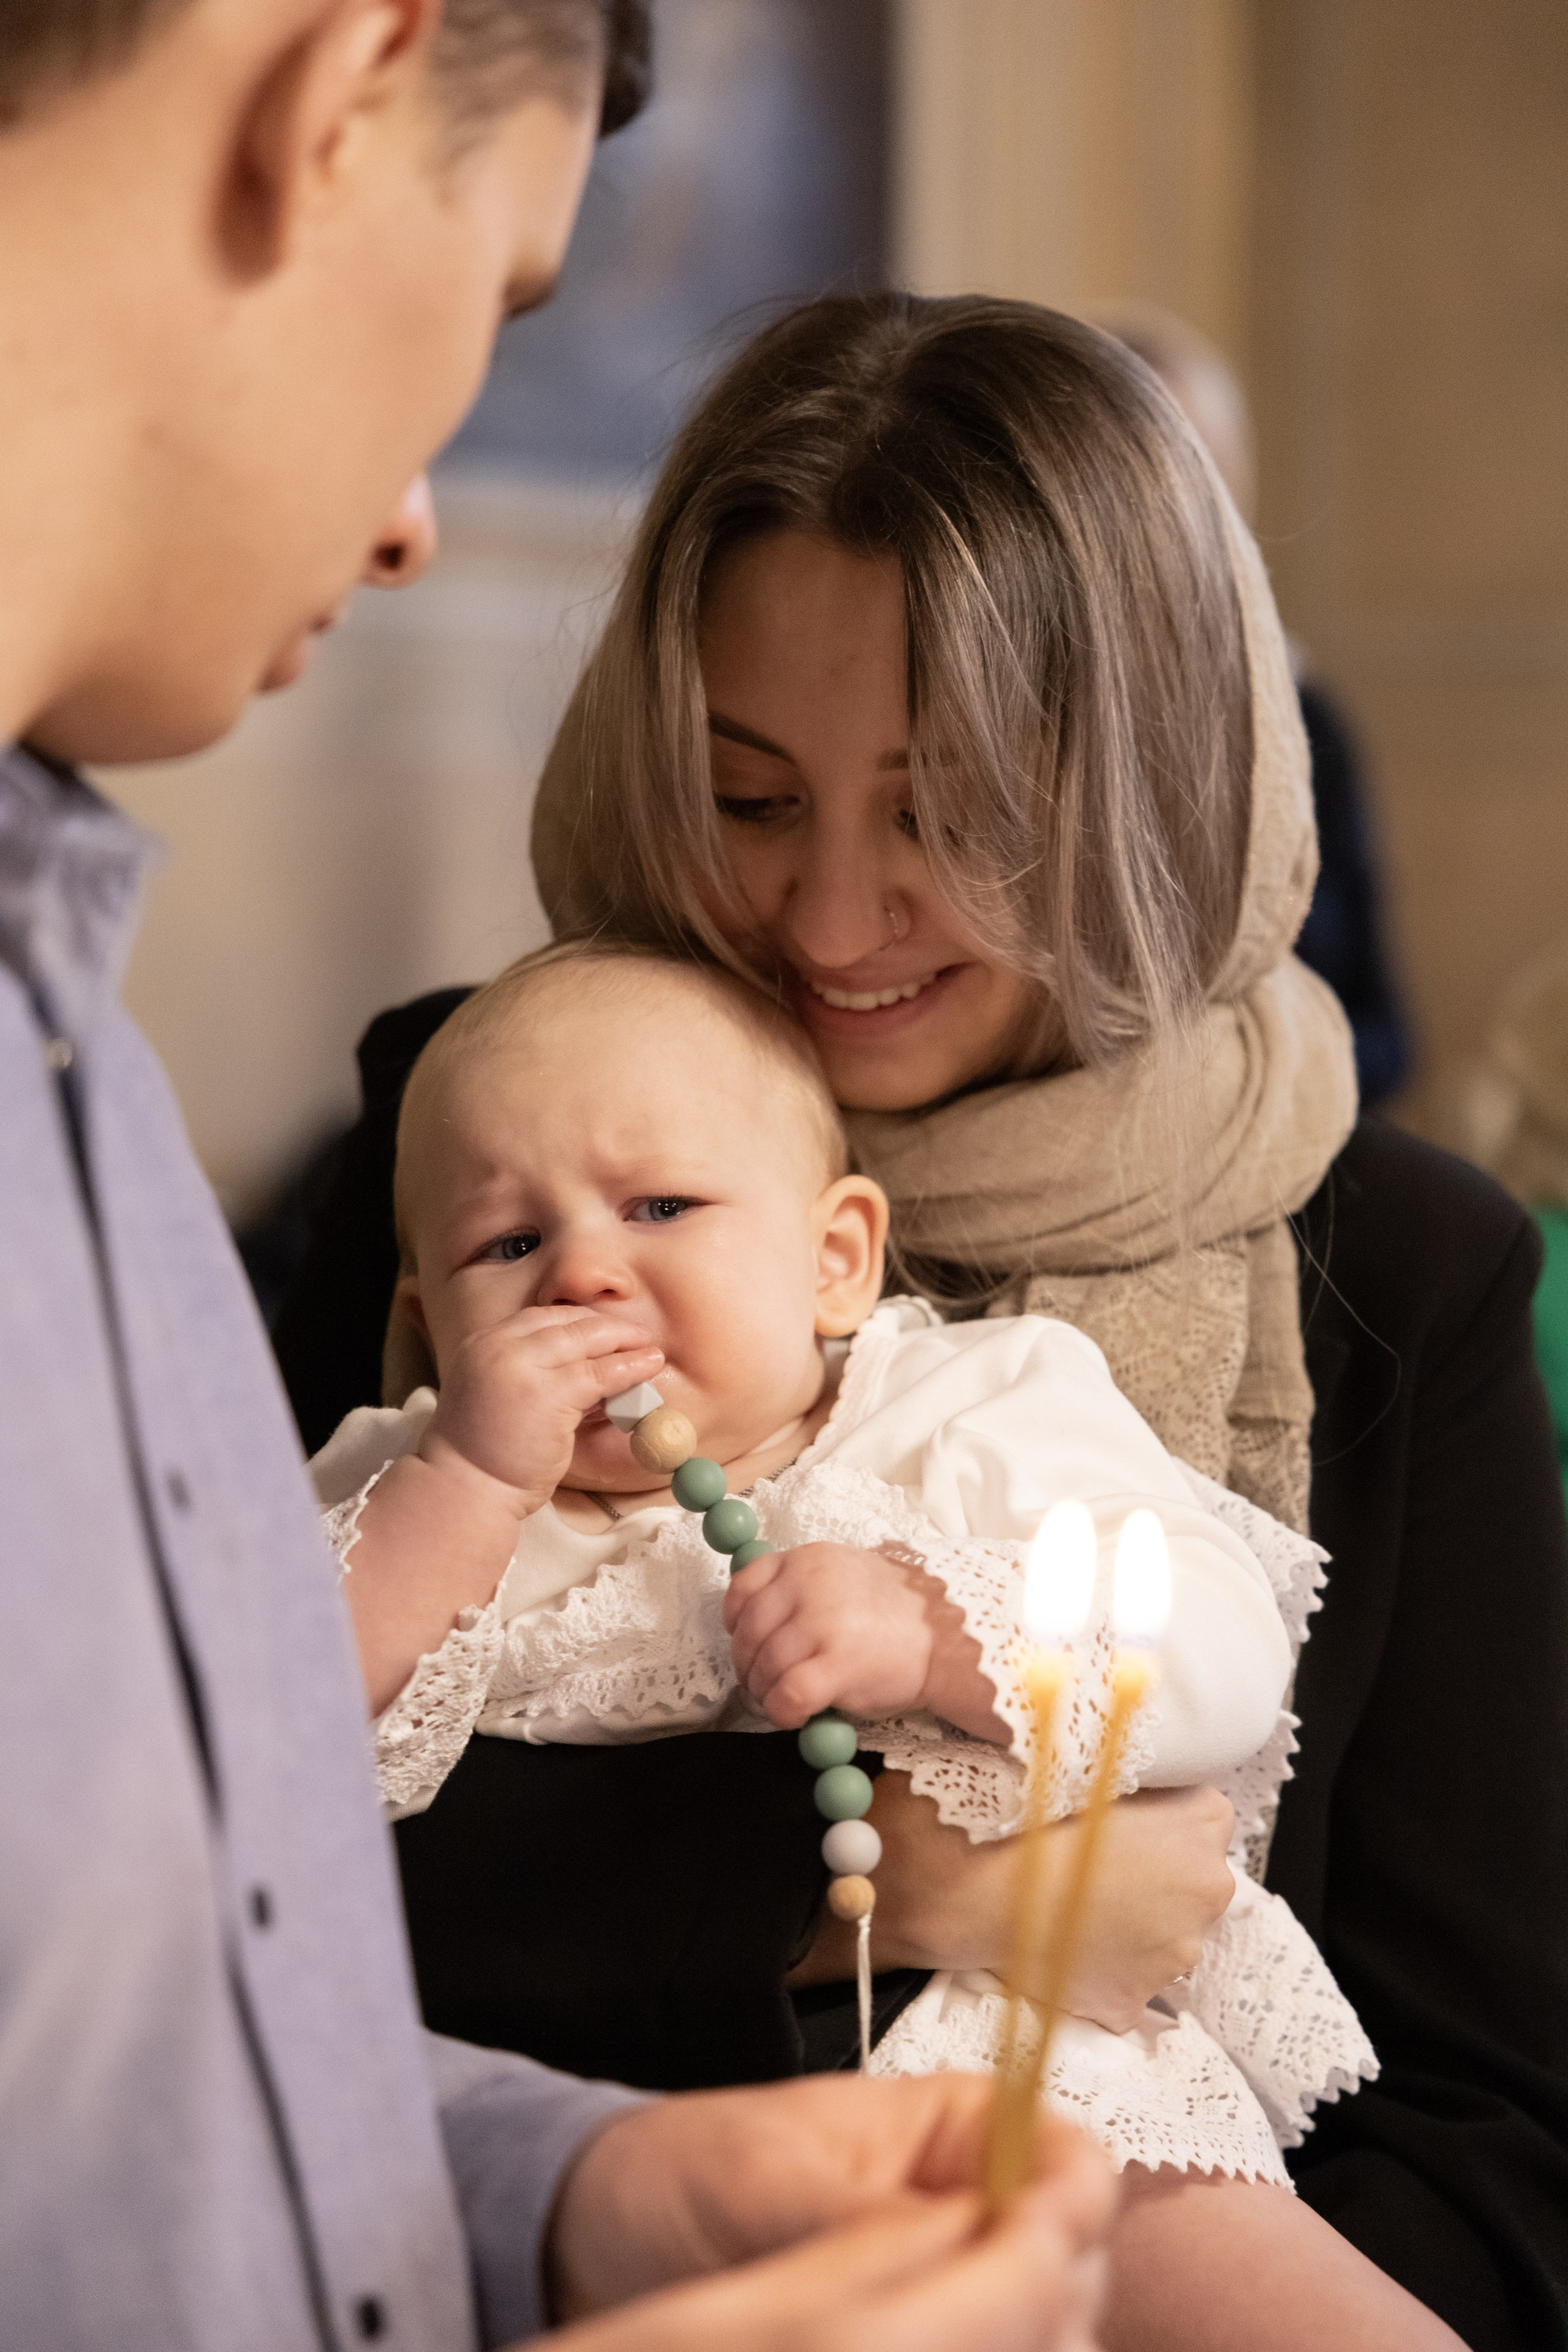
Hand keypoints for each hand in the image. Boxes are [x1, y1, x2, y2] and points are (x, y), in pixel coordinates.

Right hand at [420, 1302, 661, 1516]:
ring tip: (649, 1350)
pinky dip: (628, 1368)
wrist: (464, 1489)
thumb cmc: (483, 1456)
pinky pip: (600, 1374)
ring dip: (625, 1343)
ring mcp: (523, 1366)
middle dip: (607, 1327)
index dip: (577, 1322)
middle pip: (565, 1323)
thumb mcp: (499, 1399)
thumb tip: (590, 1371)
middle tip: (637, 1334)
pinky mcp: (549, 1393)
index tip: (604, 1329)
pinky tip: (647, 1368)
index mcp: (483, 1343)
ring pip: (586, 1342)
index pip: (539, 1319)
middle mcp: (499, 1346)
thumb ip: (534, 1377)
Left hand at [543, 2074, 1113, 2349]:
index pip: (1074, 2171)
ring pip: (1039, 2331)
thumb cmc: (674, 2173)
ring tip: (904, 2340)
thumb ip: (880, 2216)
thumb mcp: (767, 2186)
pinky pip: (976, 2350)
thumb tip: (993, 2237)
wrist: (590, 2234)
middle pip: (1073, 2272)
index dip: (1066, 2225)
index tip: (1030, 2269)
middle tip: (952, 2329)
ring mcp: (945, 2283)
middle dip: (1036, 2306)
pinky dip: (957, 2350)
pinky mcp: (914, 2336)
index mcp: (958, 2130)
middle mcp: (971, 2210)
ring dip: (999, 2338)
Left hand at [724, 1543, 932, 1726]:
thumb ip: (801, 1588)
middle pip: (749, 1632)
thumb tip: (753, 1625)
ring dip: (764, 1692)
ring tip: (781, 1700)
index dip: (736, 1620)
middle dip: (747, 1665)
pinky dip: (781, 1711)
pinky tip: (794, 1715)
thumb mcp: (843, 1577)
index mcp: (808, 1559)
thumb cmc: (895, 1614)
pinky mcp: (838, 1665)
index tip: (745, 1640)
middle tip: (761, 1683)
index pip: (744, 1585)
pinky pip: (787, 1694)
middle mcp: (810, 1584)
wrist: (949, 1637)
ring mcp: (823, 1623)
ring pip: (764, 1666)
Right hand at [789, 1775, 1234, 2031]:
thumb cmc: (1013, 1813)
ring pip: (1162, 1933)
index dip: (1160, 1814)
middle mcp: (1206, 1889)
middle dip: (1151, 1872)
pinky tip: (1058, 1944)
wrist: (958, 1889)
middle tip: (1091, 1861)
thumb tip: (1109, 1735)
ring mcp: (1176, 1954)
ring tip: (1069, 1903)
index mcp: (1202, 1819)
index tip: (1121, 1815)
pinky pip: (1124, 1980)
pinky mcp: (1134, 2002)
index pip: (1202, 1813)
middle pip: (1190, 1877)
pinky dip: (1099, 1968)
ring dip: (1128, 1922)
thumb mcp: (1073, 1755)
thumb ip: (1111, 1755)